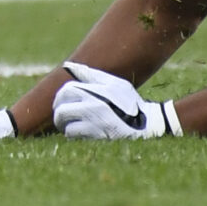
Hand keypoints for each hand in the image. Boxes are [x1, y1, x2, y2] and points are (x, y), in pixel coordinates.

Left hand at [52, 61, 182, 138]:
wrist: (147, 125)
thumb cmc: (129, 102)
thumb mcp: (114, 83)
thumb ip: (90, 74)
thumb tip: (69, 66)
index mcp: (94, 92)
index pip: (65, 92)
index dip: (59, 98)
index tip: (61, 102)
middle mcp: (92, 108)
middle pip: (61, 111)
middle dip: (59, 115)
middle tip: (62, 117)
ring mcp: (94, 125)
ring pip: (66, 127)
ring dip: (66, 127)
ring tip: (71, 126)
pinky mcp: (98, 140)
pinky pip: (76, 138)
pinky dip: (75, 136)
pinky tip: (81, 134)